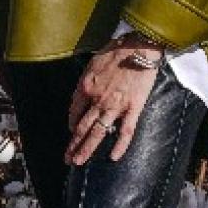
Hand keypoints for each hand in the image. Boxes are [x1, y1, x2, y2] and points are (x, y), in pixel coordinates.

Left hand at [65, 35, 163, 164]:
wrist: (140, 45)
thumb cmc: (117, 49)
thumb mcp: (94, 62)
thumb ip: (88, 79)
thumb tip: (85, 90)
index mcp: (85, 87)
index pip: (74, 112)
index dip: (72, 124)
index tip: (72, 131)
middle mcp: (97, 100)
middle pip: (81, 127)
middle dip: (73, 144)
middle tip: (67, 158)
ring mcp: (115, 105)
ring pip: (98, 132)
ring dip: (86, 149)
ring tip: (78, 162)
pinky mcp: (133, 107)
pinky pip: (126, 130)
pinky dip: (120, 145)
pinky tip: (114, 157)